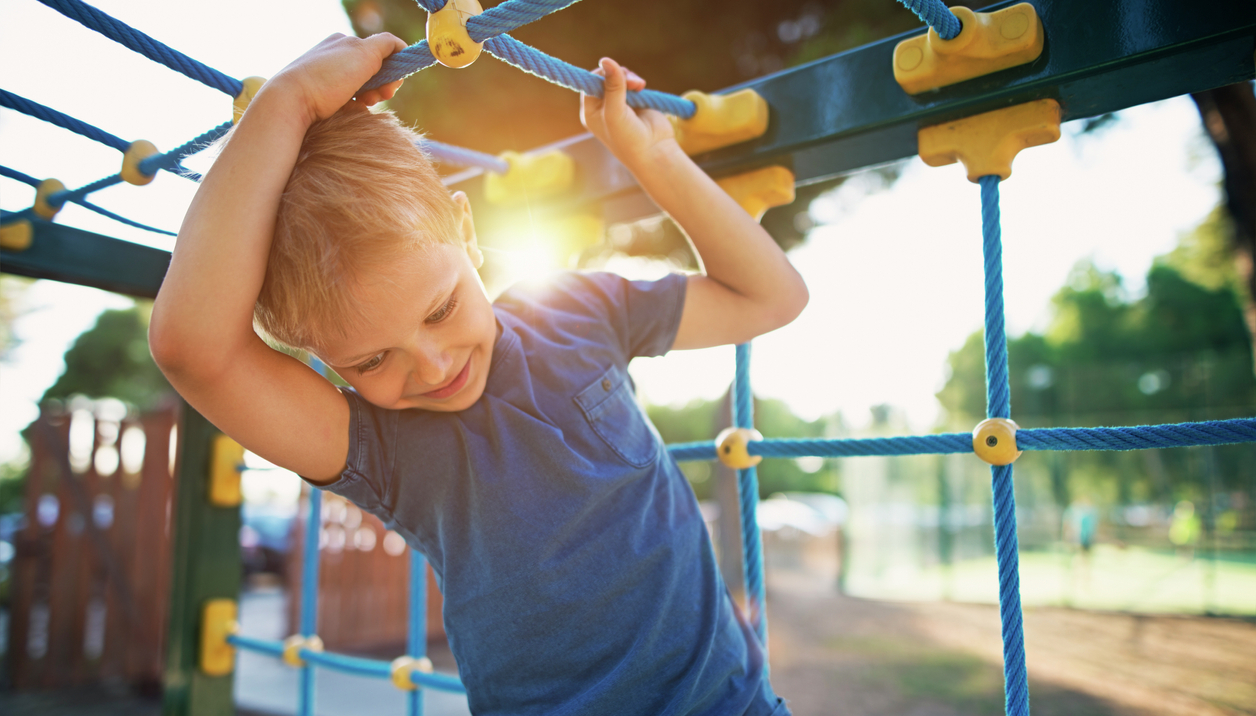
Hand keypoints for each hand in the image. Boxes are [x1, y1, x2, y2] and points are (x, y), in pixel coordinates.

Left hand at [265, 33, 408, 125]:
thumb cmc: (328, 76)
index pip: (381, 51)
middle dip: (382, 85)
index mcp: (344, 43)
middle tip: (378, 97)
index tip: (392, 85)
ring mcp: (328, 78)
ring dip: (370, 97)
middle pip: (373, 71)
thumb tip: (402, 47)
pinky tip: (350, 110)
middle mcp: (335, 57)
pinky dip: (355, 106)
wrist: (291, 102)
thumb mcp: (363, 52)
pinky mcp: (322, 97)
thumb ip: (386, 45)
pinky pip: (348, 101)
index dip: (392, 68)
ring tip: (363, 104)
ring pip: (362, 88)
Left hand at [580, 57, 677, 171]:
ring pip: (620, 78)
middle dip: (618, 75)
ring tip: (640, 86)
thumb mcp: (616, 112)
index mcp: (591, 112)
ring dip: (629, 78)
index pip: (589, 83)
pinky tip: (642, 88)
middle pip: (605, 77)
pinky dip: (637, 83)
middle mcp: (603, 107)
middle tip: (632, 83)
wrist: (655, 152)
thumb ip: (612, 86)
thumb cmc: (629, 139)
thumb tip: (606, 59)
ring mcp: (619, 104)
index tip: (615, 75)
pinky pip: (632, 83)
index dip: (601, 75)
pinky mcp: (635, 102)